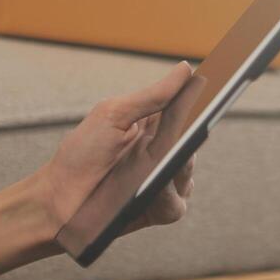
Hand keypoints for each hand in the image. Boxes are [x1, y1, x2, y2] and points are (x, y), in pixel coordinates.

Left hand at [35, 62, 197, 238]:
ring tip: (164, 163)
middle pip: (194, 141)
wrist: (57, 198)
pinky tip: (153, 188)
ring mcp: (162, 182)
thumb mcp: (114, 114)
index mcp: (153, 126)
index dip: (205, 100)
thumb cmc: (81, 153)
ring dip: (178, 168)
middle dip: (192, 135)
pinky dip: (167, 196)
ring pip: (189, 175)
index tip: (223, 84)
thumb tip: (186, 69)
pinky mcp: (157, 210)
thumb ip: (153, 95)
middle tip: (191, 126)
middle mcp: (161, 153)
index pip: (188, 110)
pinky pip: (177, 204)